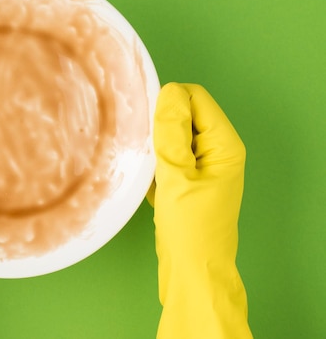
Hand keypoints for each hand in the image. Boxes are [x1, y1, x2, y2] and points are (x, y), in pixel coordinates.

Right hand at [148, 83, 252, 338]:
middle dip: (159, 120)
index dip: (168, 101)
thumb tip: (168, 92)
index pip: (196, 98)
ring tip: (139, 157)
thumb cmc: (189, 227)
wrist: (191, 271)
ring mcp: (202, 165)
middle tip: (138, 139)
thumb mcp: (177, 176)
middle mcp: (217, 150)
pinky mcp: (187, 179)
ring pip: (173, 134)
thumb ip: (172, 132)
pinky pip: (168, 154)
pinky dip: (153, 158)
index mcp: (223, 144)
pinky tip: (142, 174)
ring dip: (154, 141)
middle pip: (185, 113)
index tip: (142, 118)